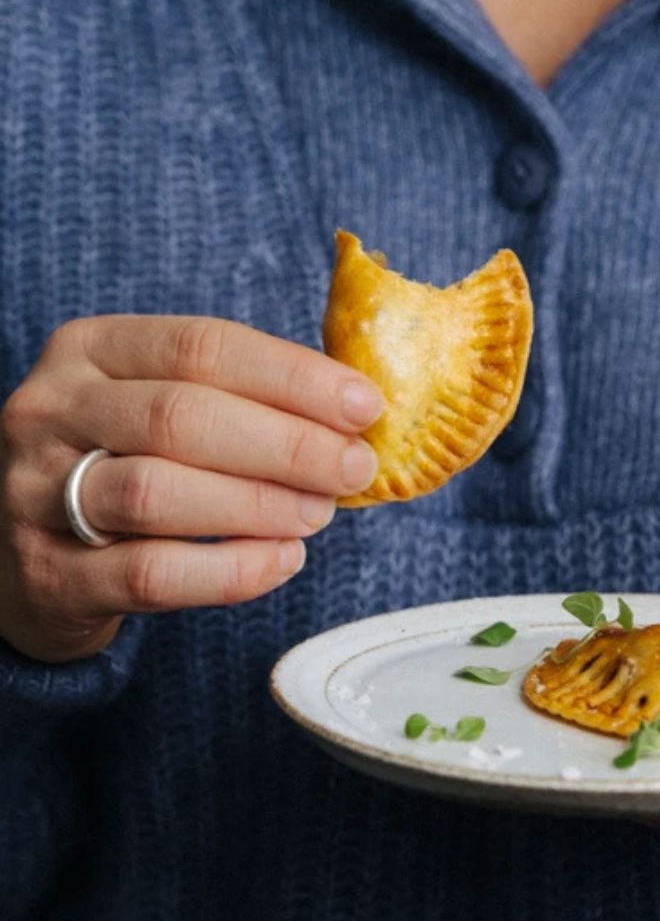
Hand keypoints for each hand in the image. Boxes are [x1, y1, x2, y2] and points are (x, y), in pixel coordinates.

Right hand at [0, 316, 381, 662]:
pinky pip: (151, 572)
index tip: (365, 406)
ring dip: (260, 504)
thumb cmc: (127, 464)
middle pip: (182, 416)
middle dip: (288, 444)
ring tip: (319, 513)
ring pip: (158, 491)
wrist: (31, 559)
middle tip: (354, 468)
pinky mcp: (49, 575)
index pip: (202, 346)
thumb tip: (356, 413)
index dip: (294, 377)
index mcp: (91, 350)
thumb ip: (242, 399)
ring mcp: (35, 493)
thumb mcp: (162, 408)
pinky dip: (231, 569)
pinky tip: (283, 560)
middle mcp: (51, 411)